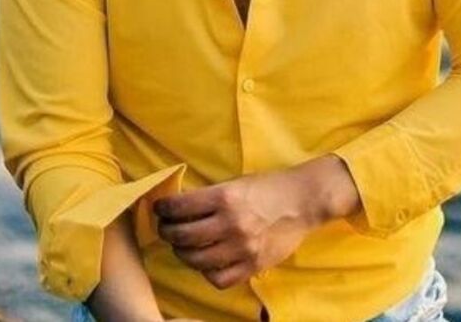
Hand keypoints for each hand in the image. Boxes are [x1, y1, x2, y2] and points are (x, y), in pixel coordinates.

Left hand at [152, 156, 360, 290]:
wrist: (302, 201)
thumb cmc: (268, 186)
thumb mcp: (236, 182)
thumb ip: (210, 196)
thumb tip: (179, 206)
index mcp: (225, 197)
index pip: (181, 207)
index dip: (163, 209)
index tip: (158, 209)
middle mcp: (231, 224)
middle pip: (183, 236)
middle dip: (167, 232)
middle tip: (165, 229)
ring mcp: (241, 248)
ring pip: (197, 260)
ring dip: (183, 253)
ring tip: (182, 246)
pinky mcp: (252, 266)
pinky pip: (218, 278)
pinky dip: (206, 272)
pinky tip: (205, 262)